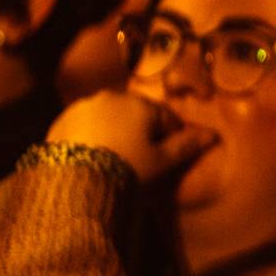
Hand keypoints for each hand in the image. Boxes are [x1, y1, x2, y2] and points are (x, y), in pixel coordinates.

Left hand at [47, 90, 217, 181]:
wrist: (72, 179)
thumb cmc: (126, 166)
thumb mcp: (161, 161)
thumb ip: (187, 145)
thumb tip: (213, 135)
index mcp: (141, 104)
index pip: (166, 117)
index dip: (172, 137)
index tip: (168, 157)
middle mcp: (113, 96)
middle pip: (137, 113)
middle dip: (142, 131)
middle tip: (141, 158)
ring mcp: (84, 105)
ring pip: (110, 116)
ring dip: (116, 130)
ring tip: (115, 157)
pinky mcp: (62, 118)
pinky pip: (86, 124)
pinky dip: (93, 134)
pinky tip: (93, 155)